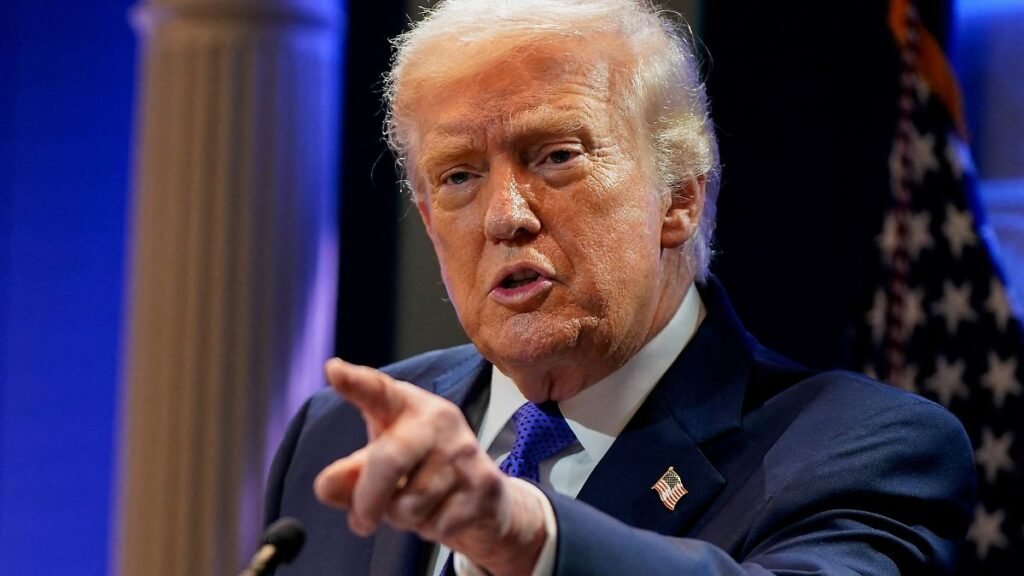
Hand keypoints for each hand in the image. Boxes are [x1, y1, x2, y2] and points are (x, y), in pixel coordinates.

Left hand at [314, 358, 546, 575]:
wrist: (485, 502)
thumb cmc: (422, 475)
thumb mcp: (380, 470)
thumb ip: (350, 477)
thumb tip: (325, 486)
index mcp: (407, 406)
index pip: (378, 391)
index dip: (355, 383)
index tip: (333, 370)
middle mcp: (438, 419)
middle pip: (390, 459)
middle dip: (367, 500)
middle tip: (361, 522)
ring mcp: (464, 449)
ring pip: (411, 502)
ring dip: (401, 519)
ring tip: (416, 508)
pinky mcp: (484, 483)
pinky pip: (438, 523)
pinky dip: (430, 531)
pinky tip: (442, 516)